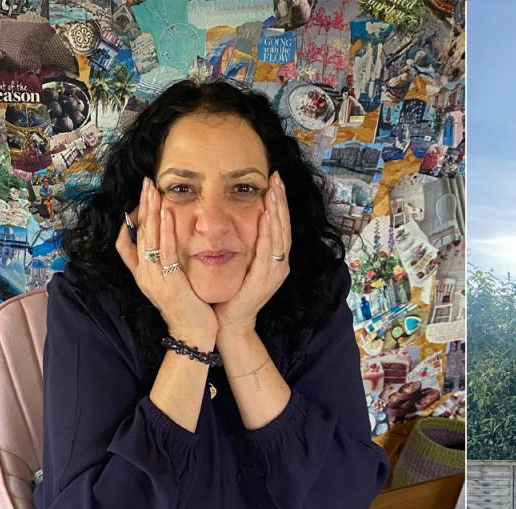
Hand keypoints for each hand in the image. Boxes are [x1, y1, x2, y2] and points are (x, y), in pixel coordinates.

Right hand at [116, 178, 217, 346]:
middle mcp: (144, 274)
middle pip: (138, 233)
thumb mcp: (168, 285)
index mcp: (142, 274)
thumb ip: (162, 267)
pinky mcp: (169, 280)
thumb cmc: (186, 309)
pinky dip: (165, 231)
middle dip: (142, 206)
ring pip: (149, 237)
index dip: (130, 220)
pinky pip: (165, 251)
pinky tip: (167, 214)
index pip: (126, 242)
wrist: (192, 333)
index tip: (136, 199)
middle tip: (146, 182)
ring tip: (152, 188)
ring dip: (151, 211)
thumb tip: (163, 250)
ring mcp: (153, 277)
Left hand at [214, 172, 290, 340]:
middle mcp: (280, 265)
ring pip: (280, 236)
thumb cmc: (232, 294)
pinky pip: (269, 252)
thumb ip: (247, 245)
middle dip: (281, 201)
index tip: (274, 180)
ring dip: (278, 211)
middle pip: (285, 226)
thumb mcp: (242, 264)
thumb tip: (242, 219)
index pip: (280, 225)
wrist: (230, 323)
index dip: (279, 203)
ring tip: (274, 191)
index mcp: (275, 260)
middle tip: (277, 178)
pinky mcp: (265, 280)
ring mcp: (275, 273)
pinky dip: (269, 233)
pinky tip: (267, 216)